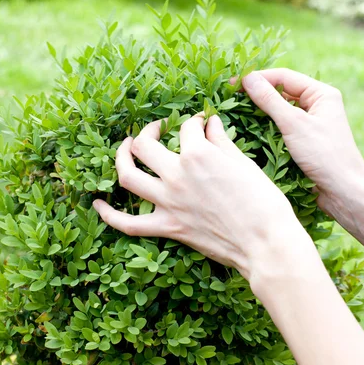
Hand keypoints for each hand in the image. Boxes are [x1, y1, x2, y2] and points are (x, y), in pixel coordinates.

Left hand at [93, 114, 316, 291]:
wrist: (266, 243)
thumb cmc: (264, 202)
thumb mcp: (243, 163)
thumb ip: (221, 141)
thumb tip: (211, 123)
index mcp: (198, 154)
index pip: (188, 128)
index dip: (194, 121)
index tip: (200, 123)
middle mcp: (176, 174)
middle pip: (145, 144)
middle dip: (149, 129)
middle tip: (158, 128)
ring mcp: (168, 202)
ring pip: (128, 175)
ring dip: (120, 157)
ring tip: (125, 147)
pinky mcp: (168, 228)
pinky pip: (129, 223)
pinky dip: (110, 215)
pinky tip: (97, 205)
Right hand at [242, 69, 363, 250]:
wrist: (342, 192)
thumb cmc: (324, 155)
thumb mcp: (293, 124)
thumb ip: (269, 100)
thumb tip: (247, 78)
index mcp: (321, 93)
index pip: (283, 77)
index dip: (257, 78)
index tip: (232, 82)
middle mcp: (317, 104)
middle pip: (280, 91)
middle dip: (256, 93)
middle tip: (229, 96)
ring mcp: (310, 122)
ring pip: (279, 109)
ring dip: (259, 110)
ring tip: (234, 110)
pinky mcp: (304, 139)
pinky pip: (280, 126)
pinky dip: (265, 126)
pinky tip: (248, 128)